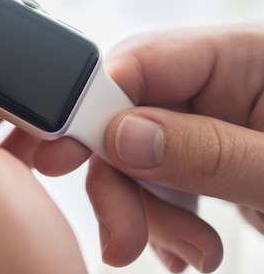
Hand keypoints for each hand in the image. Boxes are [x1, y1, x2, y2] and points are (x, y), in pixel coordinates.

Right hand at [35, 24, 263, 271]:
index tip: (61, 157)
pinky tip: (188, 249)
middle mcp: (222, 81)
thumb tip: (121, 134)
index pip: (143, 61)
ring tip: (190, 256)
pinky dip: (161, 220)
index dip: (92, 105)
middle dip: (121, 181)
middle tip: (123, 241)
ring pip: (135, 155)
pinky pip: (158, 180)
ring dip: (145, 211)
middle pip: (127, 114)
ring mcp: (212, 120)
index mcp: (248, 54)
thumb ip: (211, 150)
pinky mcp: (208, 157)